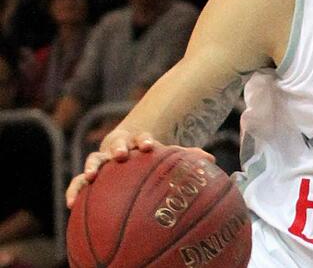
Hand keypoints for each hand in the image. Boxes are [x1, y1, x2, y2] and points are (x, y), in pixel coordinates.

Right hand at [65, 130, 216, 207]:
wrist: (127, 152)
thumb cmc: (150, 157)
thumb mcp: (166, 156)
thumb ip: (186, 156)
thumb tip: (210, 158)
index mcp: (137, 142)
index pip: (141, 138)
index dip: (145, 140)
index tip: (150, 146)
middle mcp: (117, 148)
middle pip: (115, 144)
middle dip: (117, 148)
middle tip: (120, 155)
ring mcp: (102, 160)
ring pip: (93, 161)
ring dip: (92, 167)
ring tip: (92, 177)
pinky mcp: (89, 175)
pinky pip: (79, 183)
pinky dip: (75, 190)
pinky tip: (71, 205)